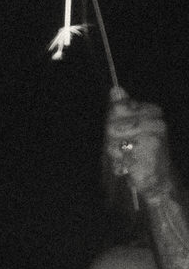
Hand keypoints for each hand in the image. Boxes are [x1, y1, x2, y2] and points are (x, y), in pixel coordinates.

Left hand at [106, 87, 174, 201]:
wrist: (155, 179)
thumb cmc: (137, 152)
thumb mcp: (127, 127)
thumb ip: (122, 108)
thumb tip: (115, 89)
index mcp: (152, 111)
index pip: (117, 107)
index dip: (112, 123)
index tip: (121, 134)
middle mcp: (156, 121)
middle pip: (112, 125)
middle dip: (111, 140)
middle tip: (124, 149)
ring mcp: (154, 136)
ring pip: (113, 140)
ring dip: (115, 153)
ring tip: (126, 157)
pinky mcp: (149, 152)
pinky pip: (120, 155)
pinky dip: (120, 163)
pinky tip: (129, 165)